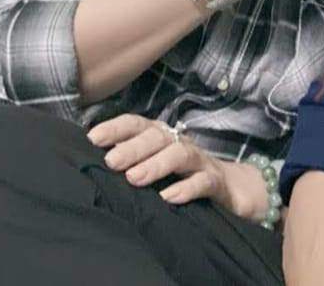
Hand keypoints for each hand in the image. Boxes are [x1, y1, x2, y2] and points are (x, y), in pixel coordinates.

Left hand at [87, 114, 266, 218]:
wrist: (232, 189)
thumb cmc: (183, 178)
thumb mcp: (155, 167)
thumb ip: (130, 162)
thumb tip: (91, 161)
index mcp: (163, 139)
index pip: (139, 125)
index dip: (117, 128)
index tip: (93, 138)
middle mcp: (180, 144)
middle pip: (158, 137)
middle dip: (134, 147)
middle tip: (111, 162)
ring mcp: (200, 162)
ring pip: (180, 154)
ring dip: (157, 164)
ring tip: (134, 178)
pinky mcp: (216, 183)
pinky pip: (203, 182)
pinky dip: (186, 188)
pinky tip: (169, 198)